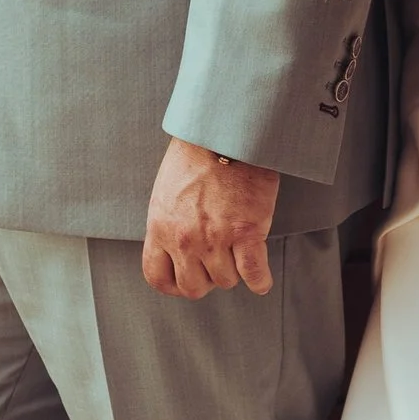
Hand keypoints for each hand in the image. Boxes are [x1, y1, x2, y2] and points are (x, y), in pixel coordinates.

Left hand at [144, 139, 279, 298]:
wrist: (225, 133)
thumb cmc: (197, 156)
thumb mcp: (166, 193)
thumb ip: (169, 225)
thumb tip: (177, 248)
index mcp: (160, 228)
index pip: (158, 278)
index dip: (175, 284)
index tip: (186, 279)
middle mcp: (185, 239)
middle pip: (194, 287)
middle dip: (207, 279)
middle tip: (217, 263)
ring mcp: (215, 238)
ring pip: (226, 281)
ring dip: (234, 271)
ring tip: (238, 254)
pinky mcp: (246, 232)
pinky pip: (253, 275)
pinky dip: (259, 281)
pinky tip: (260, 278)